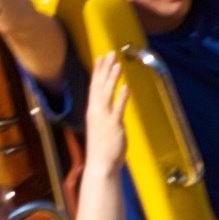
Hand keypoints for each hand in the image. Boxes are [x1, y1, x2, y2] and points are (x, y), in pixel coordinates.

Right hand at [79, 53, 129, 173]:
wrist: (100, 165)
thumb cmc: (101, 148)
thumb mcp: (100, 127)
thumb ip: (105, 114)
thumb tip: (111, 106)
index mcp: (93, 111)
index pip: (94, 86)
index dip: (98, 71)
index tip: (101, 58)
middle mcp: (96, 112)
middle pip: (99, 86)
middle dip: (105, 68)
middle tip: (110, 53)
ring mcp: (104, 118)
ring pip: (107, 94)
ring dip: (112, 78)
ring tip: (117, 64)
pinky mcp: (114, 126)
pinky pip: (118, 109)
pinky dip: (121, 97)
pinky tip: (125, 87)